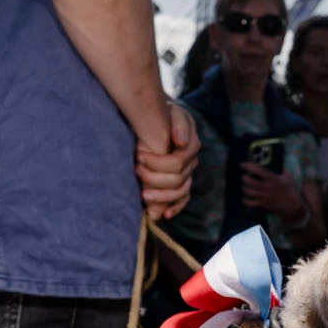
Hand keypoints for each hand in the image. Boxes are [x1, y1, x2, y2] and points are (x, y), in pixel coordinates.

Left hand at [134, 101, 198, 219]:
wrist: (160, 118)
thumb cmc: (164, 114)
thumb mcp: (172, 112)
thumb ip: (179, 124)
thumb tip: (181, 142)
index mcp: (191, 145)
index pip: (177, 163)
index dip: (157, 163)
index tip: (138, 156)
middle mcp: (191, 162)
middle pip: (177, 181)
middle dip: (154, 178)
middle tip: (136, 171)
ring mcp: (187, 174)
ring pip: (179, 193)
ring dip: (161, 196)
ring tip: (143, 195)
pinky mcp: (181, 183)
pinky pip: (183, 199)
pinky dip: (174, 208)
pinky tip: (164, 214)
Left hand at [240, 163, 303, 219]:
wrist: (292, 205)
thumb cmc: (289, 190)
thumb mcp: (287, 177)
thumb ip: (282, 169)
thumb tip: (277, 161)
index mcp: (273, 178)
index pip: (259, 170)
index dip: (249, 166)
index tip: (242, 164)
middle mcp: (267, 187)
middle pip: (250, 182)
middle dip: (244, 178)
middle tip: (244, 177)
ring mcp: (264, 196)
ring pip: (248, 191)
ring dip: (244, 188)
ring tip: (245, 186)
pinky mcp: (263, 204)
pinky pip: (250, 203)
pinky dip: (245, 201)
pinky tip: (245, 198)